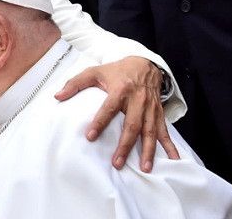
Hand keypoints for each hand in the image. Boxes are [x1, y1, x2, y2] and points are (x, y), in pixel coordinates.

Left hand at [54, 56, 178, 171]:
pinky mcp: (158, 113)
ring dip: (147, 150)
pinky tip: (174, 161)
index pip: (108, 107)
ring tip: (144, 168)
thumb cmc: (117, 71)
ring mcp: (150, 108)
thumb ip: (75, 83)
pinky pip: (165, 131)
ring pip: (150, 131)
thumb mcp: (95, 71)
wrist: (145, 64)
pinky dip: (170, 147)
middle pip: (132, 124)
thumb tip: (57, 96)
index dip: (100, 122)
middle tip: (117, 162)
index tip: (90, 136)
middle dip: (125, 145)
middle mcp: (138, 99)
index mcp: (121, 88)